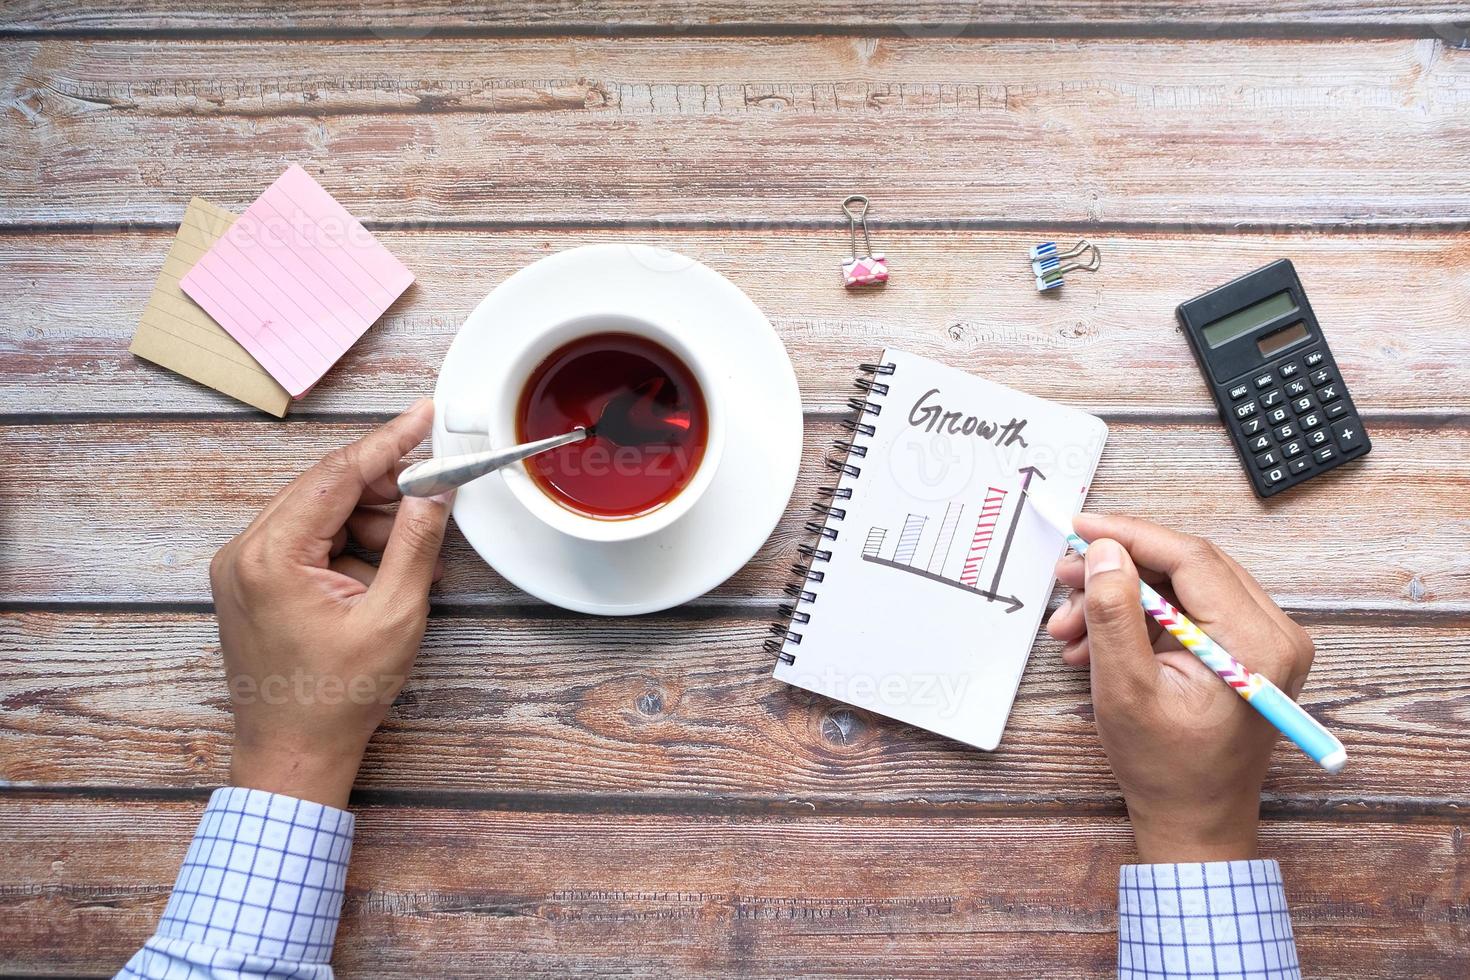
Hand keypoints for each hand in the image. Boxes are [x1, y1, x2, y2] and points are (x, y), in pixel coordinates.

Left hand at [209, 400, 451, 808]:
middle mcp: (244, 551)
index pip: (337, 474)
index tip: (424, 415)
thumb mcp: (393, 616)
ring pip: (318, 511)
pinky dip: (347, 541)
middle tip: (436, 485)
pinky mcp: (251, 582)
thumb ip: (414, 544)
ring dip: (368, 518)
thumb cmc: (335, 699)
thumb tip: (434, 492)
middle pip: (325, 487)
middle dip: (384, 485)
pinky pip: (306, 539)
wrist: (292, 755)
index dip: (388, 441)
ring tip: (411, 550)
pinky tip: (382, 564)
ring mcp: (242, 567)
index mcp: (271, 556)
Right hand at [1046, 514, 1314, 863]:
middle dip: (1118, 570)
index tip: (1080, 527)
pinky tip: (1095, 643)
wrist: (1195, 821)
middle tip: (1063, 577)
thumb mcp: (1125, 690)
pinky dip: (1140, 619)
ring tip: (1070, 628)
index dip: (1128, 536)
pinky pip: (1188, 612)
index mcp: (1257, 643)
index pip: (1190, 558)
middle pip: (1186, 567)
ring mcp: (1264, 643)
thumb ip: (1114, 615)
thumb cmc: (1167, 769)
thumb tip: (1104, 552)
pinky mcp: (1246, 651)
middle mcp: (1274, 634)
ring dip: (1122, 599)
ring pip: (1182, 587)